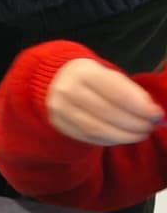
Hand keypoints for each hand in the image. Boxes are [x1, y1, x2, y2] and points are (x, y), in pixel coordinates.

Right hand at [45, 57, 163, 145]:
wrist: (57, 79)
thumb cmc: (92, 78)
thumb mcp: (109, 75)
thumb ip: (131, 92)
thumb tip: (152, 112)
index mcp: (83, 72)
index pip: (116, 93)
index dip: (140, 107)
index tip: (157, 114)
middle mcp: (68, 89)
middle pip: (108, 113)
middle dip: (135, 123)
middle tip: (150, 126)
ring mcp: (60, 108)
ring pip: (98, 129)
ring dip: (125, 136)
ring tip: (140, 134)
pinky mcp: (59, 123)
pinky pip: (88, 138)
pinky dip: (110, 140)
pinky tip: (121, 137)